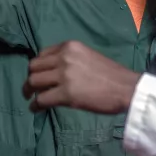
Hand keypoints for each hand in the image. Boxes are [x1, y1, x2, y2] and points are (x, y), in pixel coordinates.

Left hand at [23, 41, 139, 113]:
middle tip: (31, 88)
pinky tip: (36, 109)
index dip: (39, 66)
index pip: (43, 54)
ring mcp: (63, 75)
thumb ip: (71, 59)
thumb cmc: (112, 75)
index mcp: (70, 46)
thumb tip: (55, 71)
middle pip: (34, 67)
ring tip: (31, 98)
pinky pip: (41, 99)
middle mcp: (64, 57)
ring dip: (29, 91)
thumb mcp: (88, 56)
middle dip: (30, 78)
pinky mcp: (65, 94)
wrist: (127, 88)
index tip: (40, 74)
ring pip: (33, 82)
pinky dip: (35, 105)